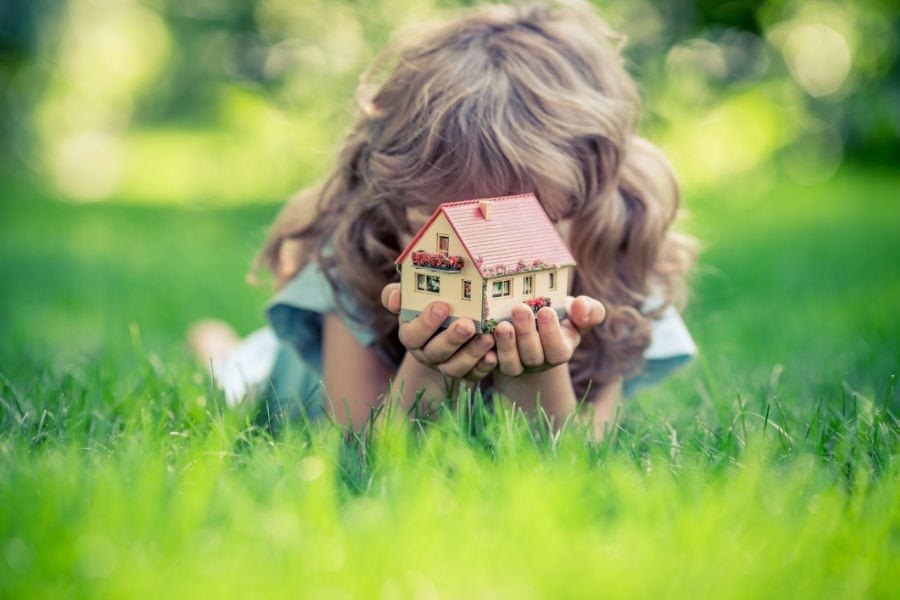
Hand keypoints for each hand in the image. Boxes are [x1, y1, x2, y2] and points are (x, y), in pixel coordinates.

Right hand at [381, 283, 496, 380]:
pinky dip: (484, 366)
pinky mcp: (466, 373)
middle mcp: (427, 354)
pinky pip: (474, 374)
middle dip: (452, 339)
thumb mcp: (411, 295)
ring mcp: (446, 366)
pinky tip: (495, 355)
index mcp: (412, 335)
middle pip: (436, 352)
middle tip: (468, 324)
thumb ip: (397, 294)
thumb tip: (396, 299)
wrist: (449, 319)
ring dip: (472, 353)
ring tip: (488, 336)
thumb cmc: (429, 301)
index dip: (426, 323)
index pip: (413, 334)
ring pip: (456, 367)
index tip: (442, 306)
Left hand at [493, 296, 605, 376]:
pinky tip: (485, 336)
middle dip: (526, 333)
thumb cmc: (559, 312)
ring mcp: (517, 364)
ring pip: (512, 364)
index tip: (545, 311)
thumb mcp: (577, 311)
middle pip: (533, 356)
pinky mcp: (495, 361)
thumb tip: (582, 305)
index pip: (558, 350)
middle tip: (519, 309)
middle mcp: (539, 362)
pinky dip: (486, 353)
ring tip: (501, 325)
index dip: (551, 333)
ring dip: (506, 345)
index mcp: (560, 350)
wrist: (532, 318)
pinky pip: (490, 365)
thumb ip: (589, 311)